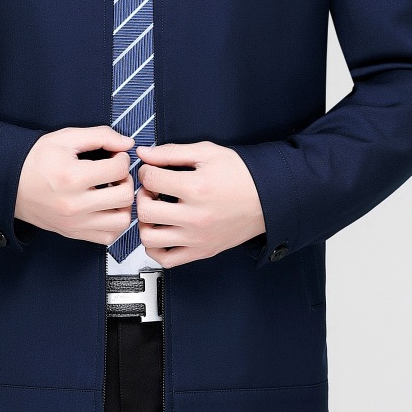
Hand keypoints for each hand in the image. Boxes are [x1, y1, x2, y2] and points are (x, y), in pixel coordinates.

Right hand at [14, 125, 135, 245]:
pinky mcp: (73, 233)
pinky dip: (113, 223)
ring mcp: (74, 223)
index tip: (114, 156)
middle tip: (115, 173)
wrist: (8, 182)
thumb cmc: (35, 159)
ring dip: (123, 205)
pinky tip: (105, 207)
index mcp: (72, 177)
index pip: (118, 170)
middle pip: (124, 196)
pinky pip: (108, 237)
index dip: (122, 159)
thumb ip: (100, 136)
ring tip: (112, 191)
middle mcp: (74, 204)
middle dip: (125, 180)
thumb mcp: (65, 138)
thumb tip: (127, 143)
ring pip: (121, 221)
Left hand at [134, 141, 264, 267]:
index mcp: (195, 188)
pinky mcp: (202, 251)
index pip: (150, 180)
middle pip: (145, 210)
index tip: (152, 171)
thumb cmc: (241, 174)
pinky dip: (155, 248)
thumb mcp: (207, 152)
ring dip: (146, 222)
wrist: (269, 197)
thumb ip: (172, 152)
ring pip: (149, 238)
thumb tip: (143, 153)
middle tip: (153, 190)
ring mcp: (197, 238)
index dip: (146, 171)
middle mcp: (195, 217)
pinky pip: (166, 259)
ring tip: (156, 211)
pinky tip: (161, 231)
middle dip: (143, 196)